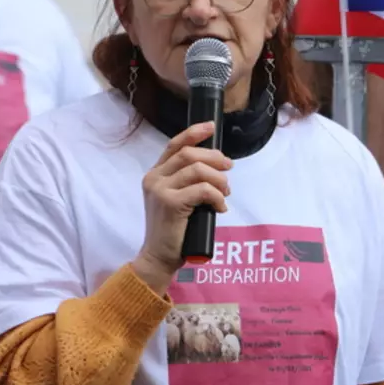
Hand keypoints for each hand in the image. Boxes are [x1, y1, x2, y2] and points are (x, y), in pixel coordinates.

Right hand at [132, 122, 231, 294]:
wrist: (159, 257)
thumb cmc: (173, 231)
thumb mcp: (176, 199)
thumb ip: (186, 182)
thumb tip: (215, 166)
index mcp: (154, 174)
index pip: (174, 145)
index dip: (194, 132)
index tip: (211, 127)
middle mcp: (154, 178)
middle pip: (189, 154)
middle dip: (214, 157)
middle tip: (229, 167)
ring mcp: (160, 190)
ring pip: (198, 170)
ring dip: (219, 179)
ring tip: (226, 192)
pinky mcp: (170, 203)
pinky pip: (203, 190)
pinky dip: (217, 196)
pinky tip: (220, 208)